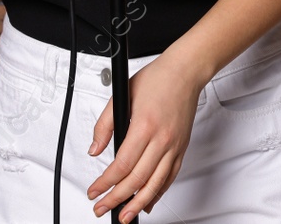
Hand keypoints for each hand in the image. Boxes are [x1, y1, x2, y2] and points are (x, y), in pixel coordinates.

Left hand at [87, 52, 202, 221]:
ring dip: (138, 203)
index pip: (121, 165)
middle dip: (117, 199)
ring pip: (155, 183)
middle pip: (137, 179)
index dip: (105, 183)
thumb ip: (104, 125)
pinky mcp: (182, 147)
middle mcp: (162, 139)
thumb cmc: (158, 79)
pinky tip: (148, 202)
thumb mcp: (122, 96)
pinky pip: (170, 176)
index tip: (94, 191)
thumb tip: (94, 150)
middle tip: (102, 208)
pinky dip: (158, 192)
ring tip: (124, 215)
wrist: (186, 71)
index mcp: (145, 126)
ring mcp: (175, 145)